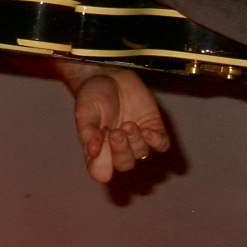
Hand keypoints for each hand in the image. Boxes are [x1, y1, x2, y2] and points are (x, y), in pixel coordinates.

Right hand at [55, 60, 170, 182]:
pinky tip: (147, 131)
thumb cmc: (93, 95)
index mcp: (98, 149)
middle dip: (122, 151)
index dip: (102, 166)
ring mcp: (137, 139)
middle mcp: (118, 148)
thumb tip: (93, 152)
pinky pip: (161, 145)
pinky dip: (156, 141)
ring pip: (142, 153)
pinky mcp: (154, 129)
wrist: (108, 74)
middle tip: (116, 132)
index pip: (100, 171)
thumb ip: (87, 131)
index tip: (99, 150)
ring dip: (135, 141)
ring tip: (128, 123)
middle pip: (124, 164)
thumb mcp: (85, 111)